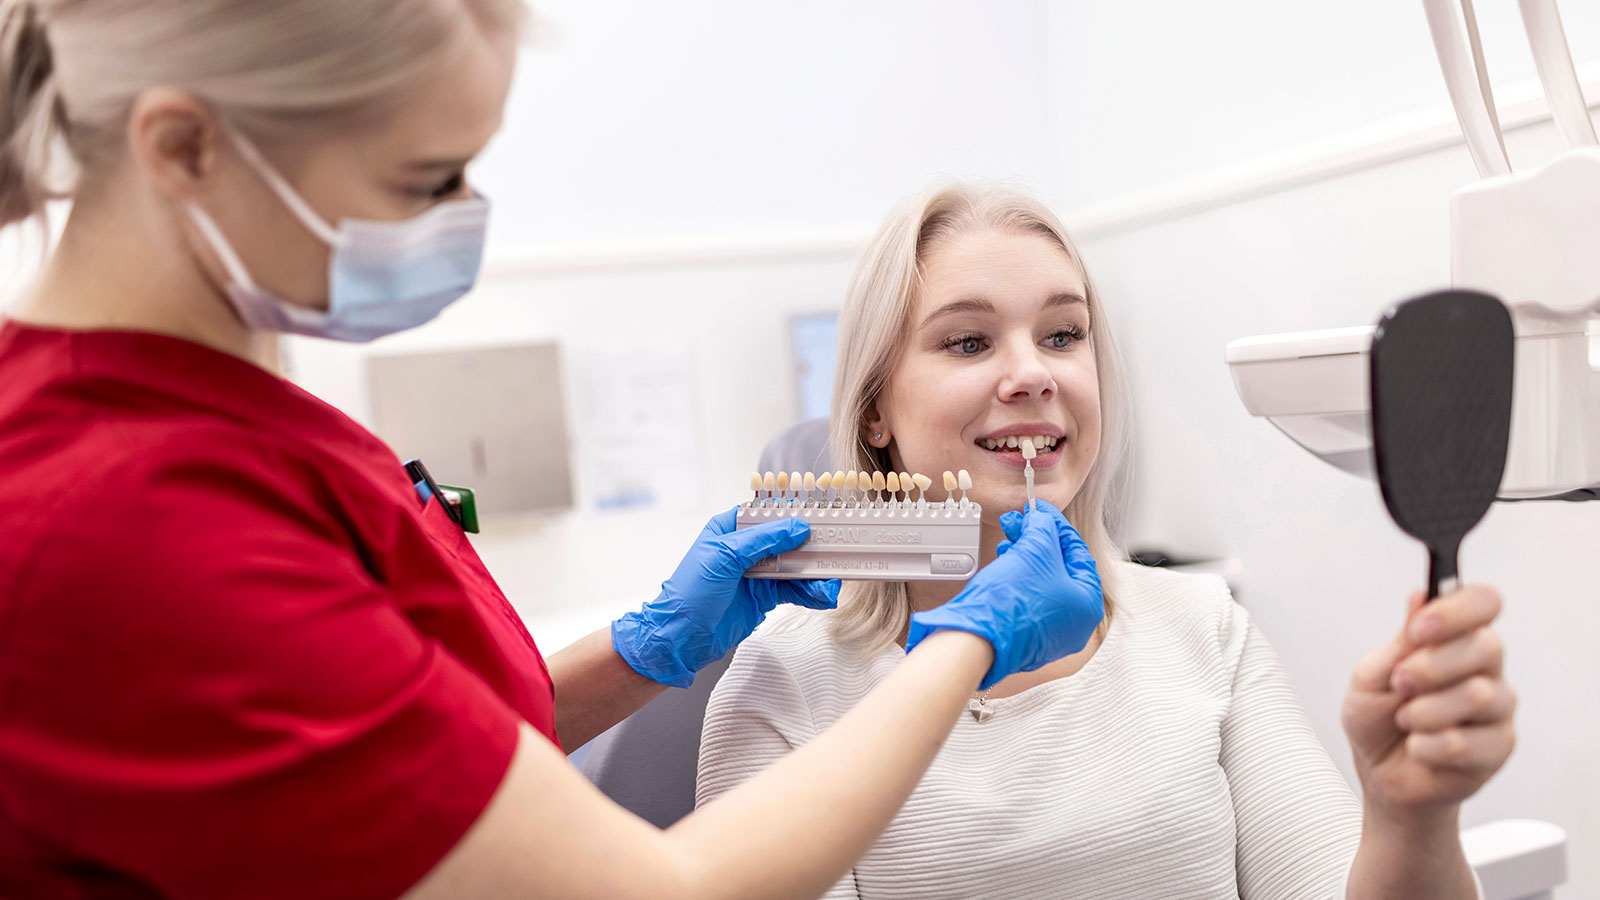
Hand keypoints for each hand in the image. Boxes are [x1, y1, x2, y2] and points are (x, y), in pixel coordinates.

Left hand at [612, 507, 839, 687]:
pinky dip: (810, 593)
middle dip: (812, 548)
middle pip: (788, 540)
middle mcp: (746, 548)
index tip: (821, 517)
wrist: (681, 639)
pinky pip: (794, 590)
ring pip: (795, 567)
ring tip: (829, 586)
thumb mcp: (723, 557)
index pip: (768, 514)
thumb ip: (761, 540)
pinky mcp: (765, 596)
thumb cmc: (690, 593)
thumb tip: (796, 527)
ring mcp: (757, 572)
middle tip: (836, 552)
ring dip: (815, 575)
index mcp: (730, 529)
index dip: (794, 515)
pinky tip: (823, 597)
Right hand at [907, 499, 1102, 688]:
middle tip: (1016, 522)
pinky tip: (1002, 562)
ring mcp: (1050, 633)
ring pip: (1040, 581)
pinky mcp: (1025, 636)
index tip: (1039, 510)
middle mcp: (1074, 623)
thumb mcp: (1036, 549)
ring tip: (1004, 542)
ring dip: (1023, 555)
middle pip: (1058, 567)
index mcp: (1088, 604)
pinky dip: (1016, 576)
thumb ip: (1043, 527)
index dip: (1056, 525)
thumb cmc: (1014, 599)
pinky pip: (1026, 598)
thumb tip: (1041, 520)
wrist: (978, 639)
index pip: (1078, 552)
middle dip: (1035, 539)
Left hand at [1342, 585, 1515, 824]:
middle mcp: (1485, 668)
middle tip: (1401, 682)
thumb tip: (1421, 597)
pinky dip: (1428, 745)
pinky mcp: (1498, 748)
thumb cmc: (1378, 718)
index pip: (1483, 602)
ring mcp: (1497, 708)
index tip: (1419, 628)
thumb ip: (1399, 643)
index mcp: (1456, 638)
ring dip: (1425, 710)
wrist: (1379, 773)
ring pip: (1478, 694)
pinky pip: (1468, 741)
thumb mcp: (1371, 676)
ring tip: (1405, 720)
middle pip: (1487, 645)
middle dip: (1431, 665)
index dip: (1456, 610)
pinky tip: (1418, 747)